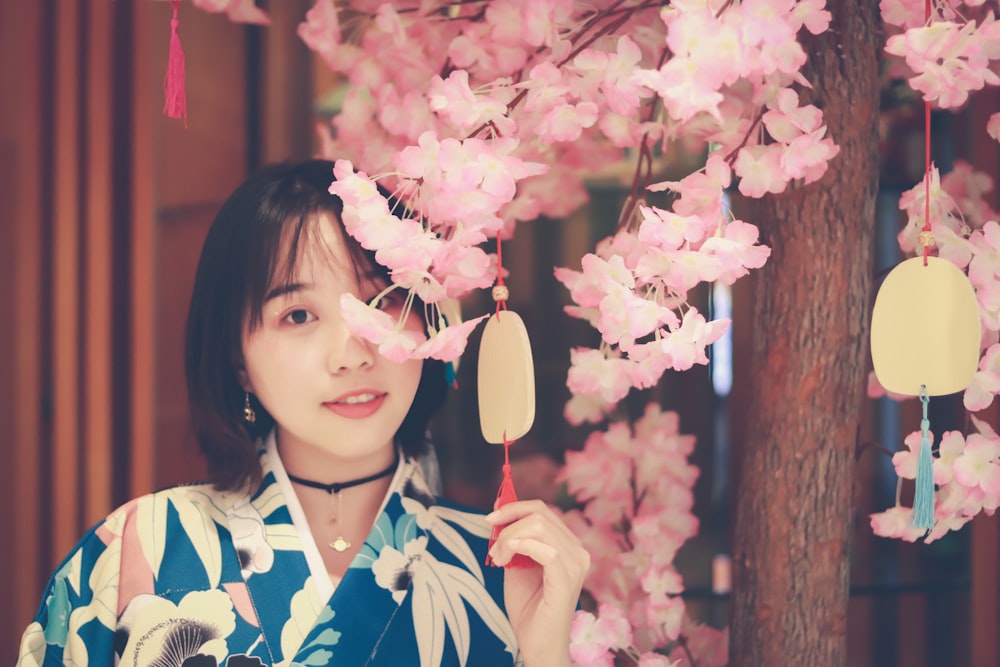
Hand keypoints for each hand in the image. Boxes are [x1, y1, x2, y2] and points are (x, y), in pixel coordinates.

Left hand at [486, 499, 589, 666]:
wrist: (538, 644)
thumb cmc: (529, 608)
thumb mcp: (518, 565)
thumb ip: (514, 541)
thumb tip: (500, 512)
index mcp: (568, 545)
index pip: (542, 510)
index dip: (514, 508)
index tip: (491, 517)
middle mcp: (577, 551)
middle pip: (540, 514)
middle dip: (508, 524)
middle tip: (492, 548)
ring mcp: (576, 564)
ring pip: (539, 527)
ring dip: (509, 538)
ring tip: (498, 559)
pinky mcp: (567, 580)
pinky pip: (546, 550)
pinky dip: (521, 546)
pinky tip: (507, 556)